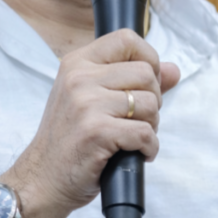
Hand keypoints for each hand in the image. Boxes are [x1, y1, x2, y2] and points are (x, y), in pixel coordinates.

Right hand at [1, 29, 179, 217]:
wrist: (42, 178)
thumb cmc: (69, 138)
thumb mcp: (92, 98)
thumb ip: (132, 80)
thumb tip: (174, 70)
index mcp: (77, 63)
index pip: (126, 39)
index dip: (148, 58)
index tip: (145, 83)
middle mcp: (79, 78)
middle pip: (146, 73)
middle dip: (153, 100)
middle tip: (135, 119)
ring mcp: (87, 104)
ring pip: (150, 103)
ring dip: (151, 125)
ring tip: (131, 136)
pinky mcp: (96, 132)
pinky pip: (146, 133)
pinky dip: (149, 147)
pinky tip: (135, 153)